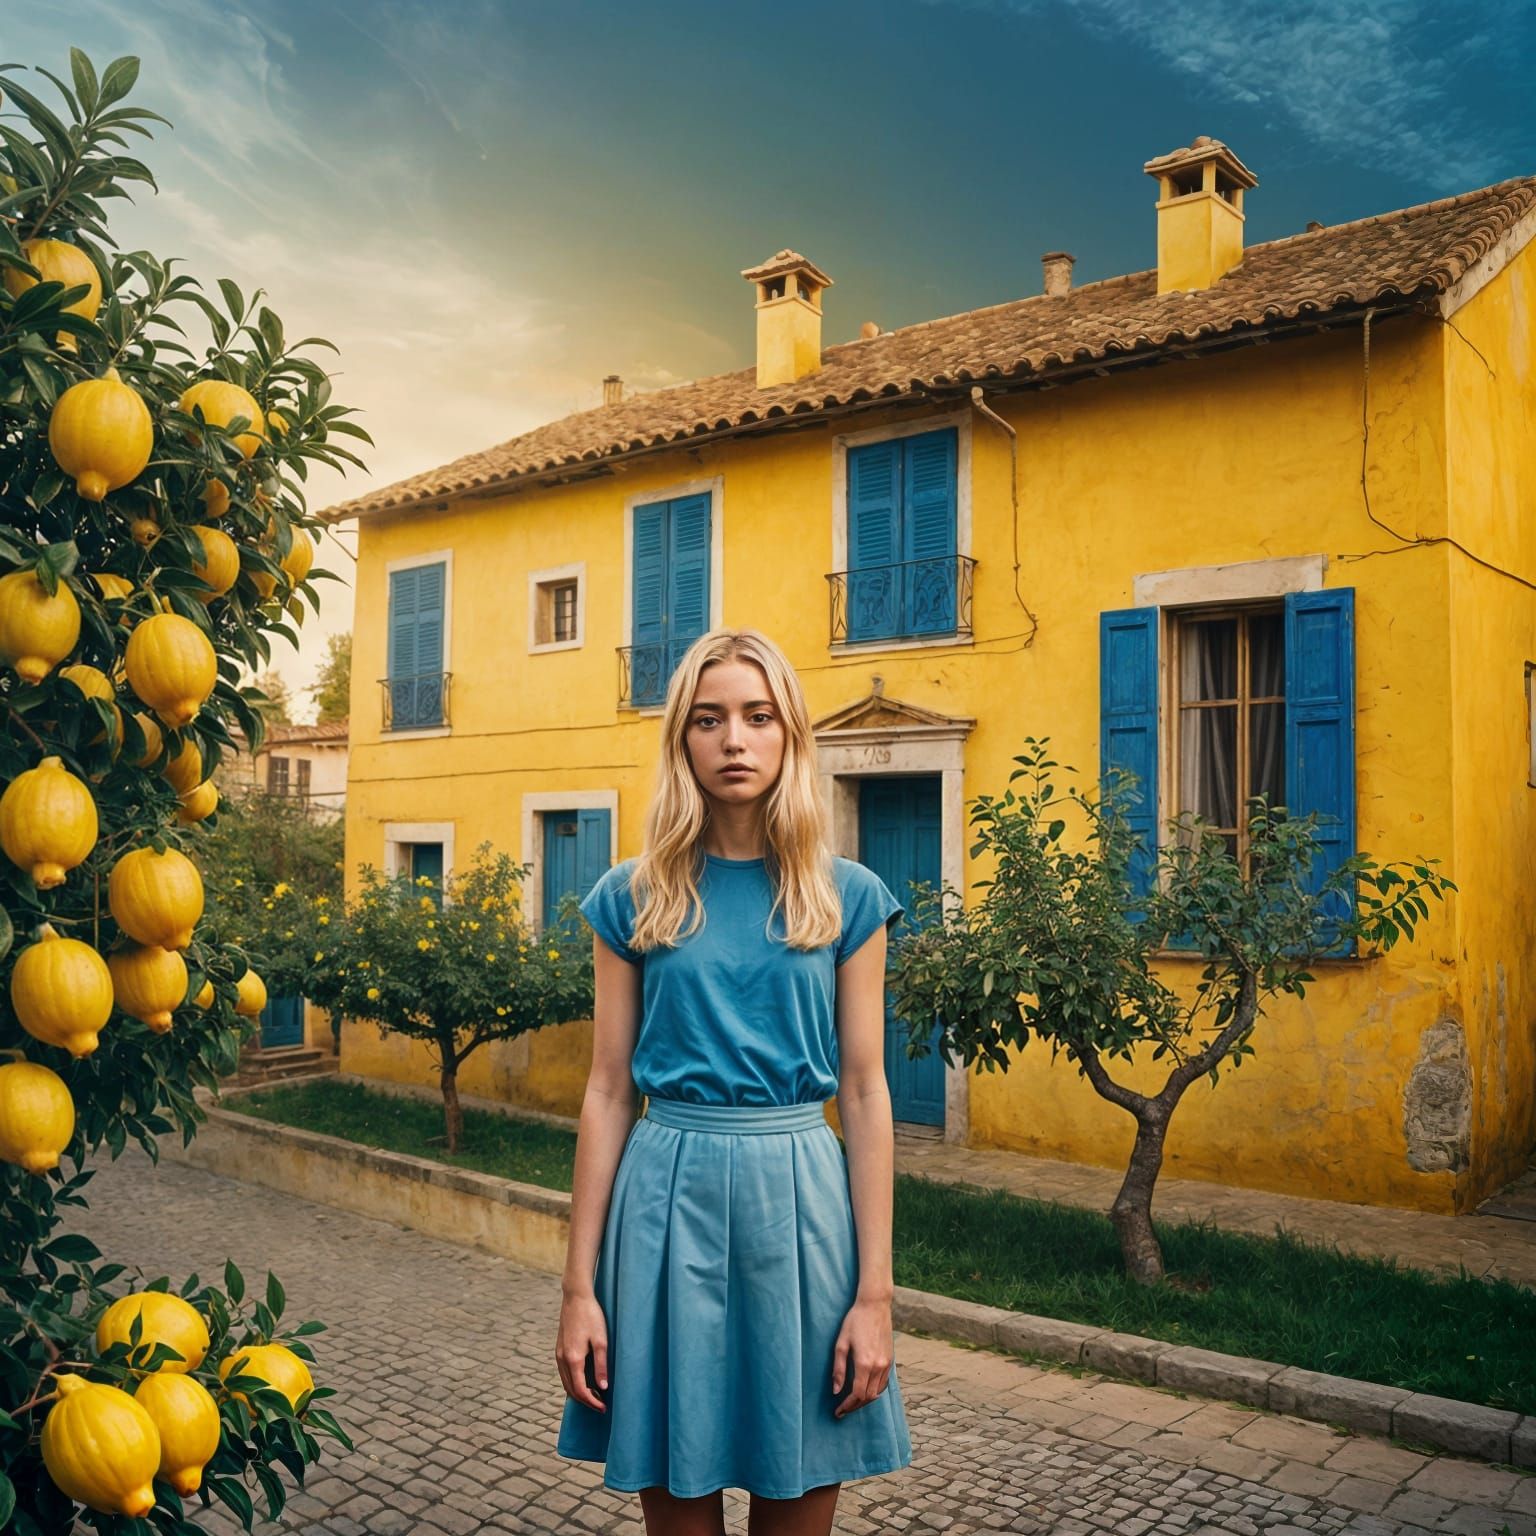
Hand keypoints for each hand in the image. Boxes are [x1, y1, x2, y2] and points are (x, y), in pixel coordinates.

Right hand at [556, 1291, 608, 1411]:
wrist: (576, 1297)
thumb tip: (603, 1387)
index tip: (603, 1407)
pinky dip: (572, 1382)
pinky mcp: (559, 1349)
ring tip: (595, 1395)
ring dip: (578, 1393)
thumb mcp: (601, 1340)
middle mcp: (562, 1359)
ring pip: (566, 1383)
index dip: (592, 1402)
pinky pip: (563, 1373)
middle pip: (571, 1390)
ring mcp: (558, 1354)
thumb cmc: (591, 1316)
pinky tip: (583, 1381)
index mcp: (573, 1359)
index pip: (580, 1390)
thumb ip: (601, 1365)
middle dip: (585, 1401)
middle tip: (601, 1404)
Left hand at [831, 1296, 892, 1417]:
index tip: (838, 1411)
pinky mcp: (891, 1360)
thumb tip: (836, 1390)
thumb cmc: (854, 1321)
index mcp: (864, 1363)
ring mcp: (887, 1363)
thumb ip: (838, 1368)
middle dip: (855, 1406)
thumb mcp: (841, 1343)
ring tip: (852, 1403)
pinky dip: (874, 1392)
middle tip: (843, 1410)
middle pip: (868, 1397)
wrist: (875, 1306)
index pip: (857, 1394)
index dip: (847, 1406)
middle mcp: (878, 1366)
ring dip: (865, 1401)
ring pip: (877, 1392)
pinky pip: (884, 1383)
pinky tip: (865, 1391)